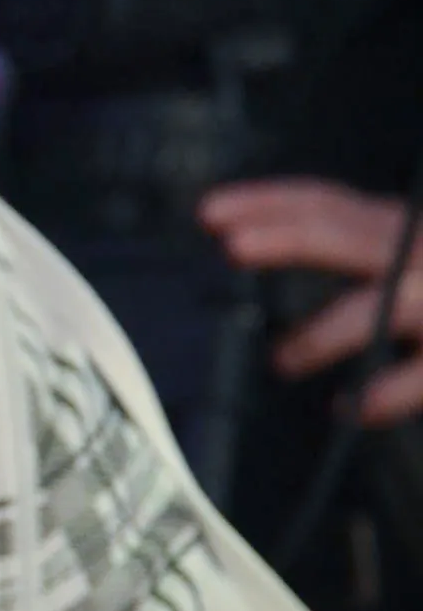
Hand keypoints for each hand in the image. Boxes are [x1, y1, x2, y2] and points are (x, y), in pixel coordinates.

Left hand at [199, 178, 422, 426]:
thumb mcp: (409, 248)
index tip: (210, 211)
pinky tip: (352, 408)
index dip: (266, 201)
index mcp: (400, 228)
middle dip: (283, 236)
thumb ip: (365, 244)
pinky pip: (420, 375)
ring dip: (320, 334)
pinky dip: (384, 394)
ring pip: (375, 308)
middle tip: (230, 245)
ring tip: (281, 359)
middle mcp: (416, 254)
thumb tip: (278, 243)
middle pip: (341, 234)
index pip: (326, 202)